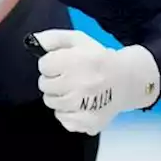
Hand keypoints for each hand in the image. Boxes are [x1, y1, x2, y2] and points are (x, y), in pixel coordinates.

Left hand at [33, 29, 160, 135]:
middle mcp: (80, 84)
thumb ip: (54, 38)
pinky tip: (80, 103)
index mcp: (77, 61)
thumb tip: (34, 41)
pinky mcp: (88, 122)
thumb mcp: (79, 40)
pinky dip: (67, 112)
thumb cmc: (99, 59)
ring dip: (59, 96)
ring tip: (75, 90)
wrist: (127, 80)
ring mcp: (84, 106)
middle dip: (54, 80)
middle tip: (69, 77)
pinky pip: (63, 119)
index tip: (63, 64)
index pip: (44, 65)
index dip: (52, 63)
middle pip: (45, 85)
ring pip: (51, 102)